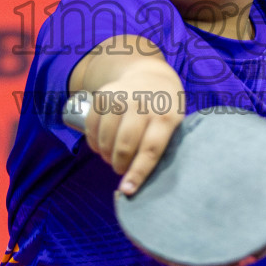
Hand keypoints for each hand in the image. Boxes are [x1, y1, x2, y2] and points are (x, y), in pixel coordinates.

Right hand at [81, 62, 185, 194]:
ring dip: (105, 154)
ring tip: (111, 158)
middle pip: (125, 145)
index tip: (127, 190)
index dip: (137, 173)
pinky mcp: (104, 93)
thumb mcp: (173, 124)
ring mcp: (122, 96)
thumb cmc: (164, 109)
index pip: (151, 149)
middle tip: (120, 169)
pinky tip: (99, 147)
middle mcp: (144, 104)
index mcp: (166, 115)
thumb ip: (162, 147)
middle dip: (120, 165)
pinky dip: (93, 141)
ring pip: (106, 137)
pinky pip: (92, 124)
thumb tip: (141, 182)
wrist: (150, 74)